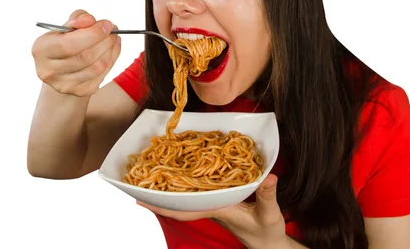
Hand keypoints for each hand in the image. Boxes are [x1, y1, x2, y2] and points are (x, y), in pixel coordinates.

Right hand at [31, 9, 120, 96]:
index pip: (68, 45)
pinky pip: (102, 75)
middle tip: (113, 30)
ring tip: (113, 38)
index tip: (107, 24)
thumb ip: (78, 18)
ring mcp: (63, 85)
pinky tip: (112, 50)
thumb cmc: (65, 41)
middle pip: (85, 57)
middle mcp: (48, 71)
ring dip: (110, 50)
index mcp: (41, 50)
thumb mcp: (67, 26)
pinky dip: (112, 59)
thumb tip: (90, 20)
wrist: (63, 67)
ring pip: (96, 67)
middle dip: (104, 41)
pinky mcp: (79, 91)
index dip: (91, 34)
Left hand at [137, 174, 298, 248]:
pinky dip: (189, 182)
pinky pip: (200, 191)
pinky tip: (183, 172)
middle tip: (140, 175)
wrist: (268, 243)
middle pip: (181, 200)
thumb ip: (266, 196)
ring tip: (155, 169)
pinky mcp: (221, 201)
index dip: (163, 204)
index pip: (185, 209)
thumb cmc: (266, 232)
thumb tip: (268, 176)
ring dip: (173, 185)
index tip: (140, 199)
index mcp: (219, 210)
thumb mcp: (269, 214)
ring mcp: (215, 204)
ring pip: (189, 195)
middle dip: (162, 190)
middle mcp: (212, 207)